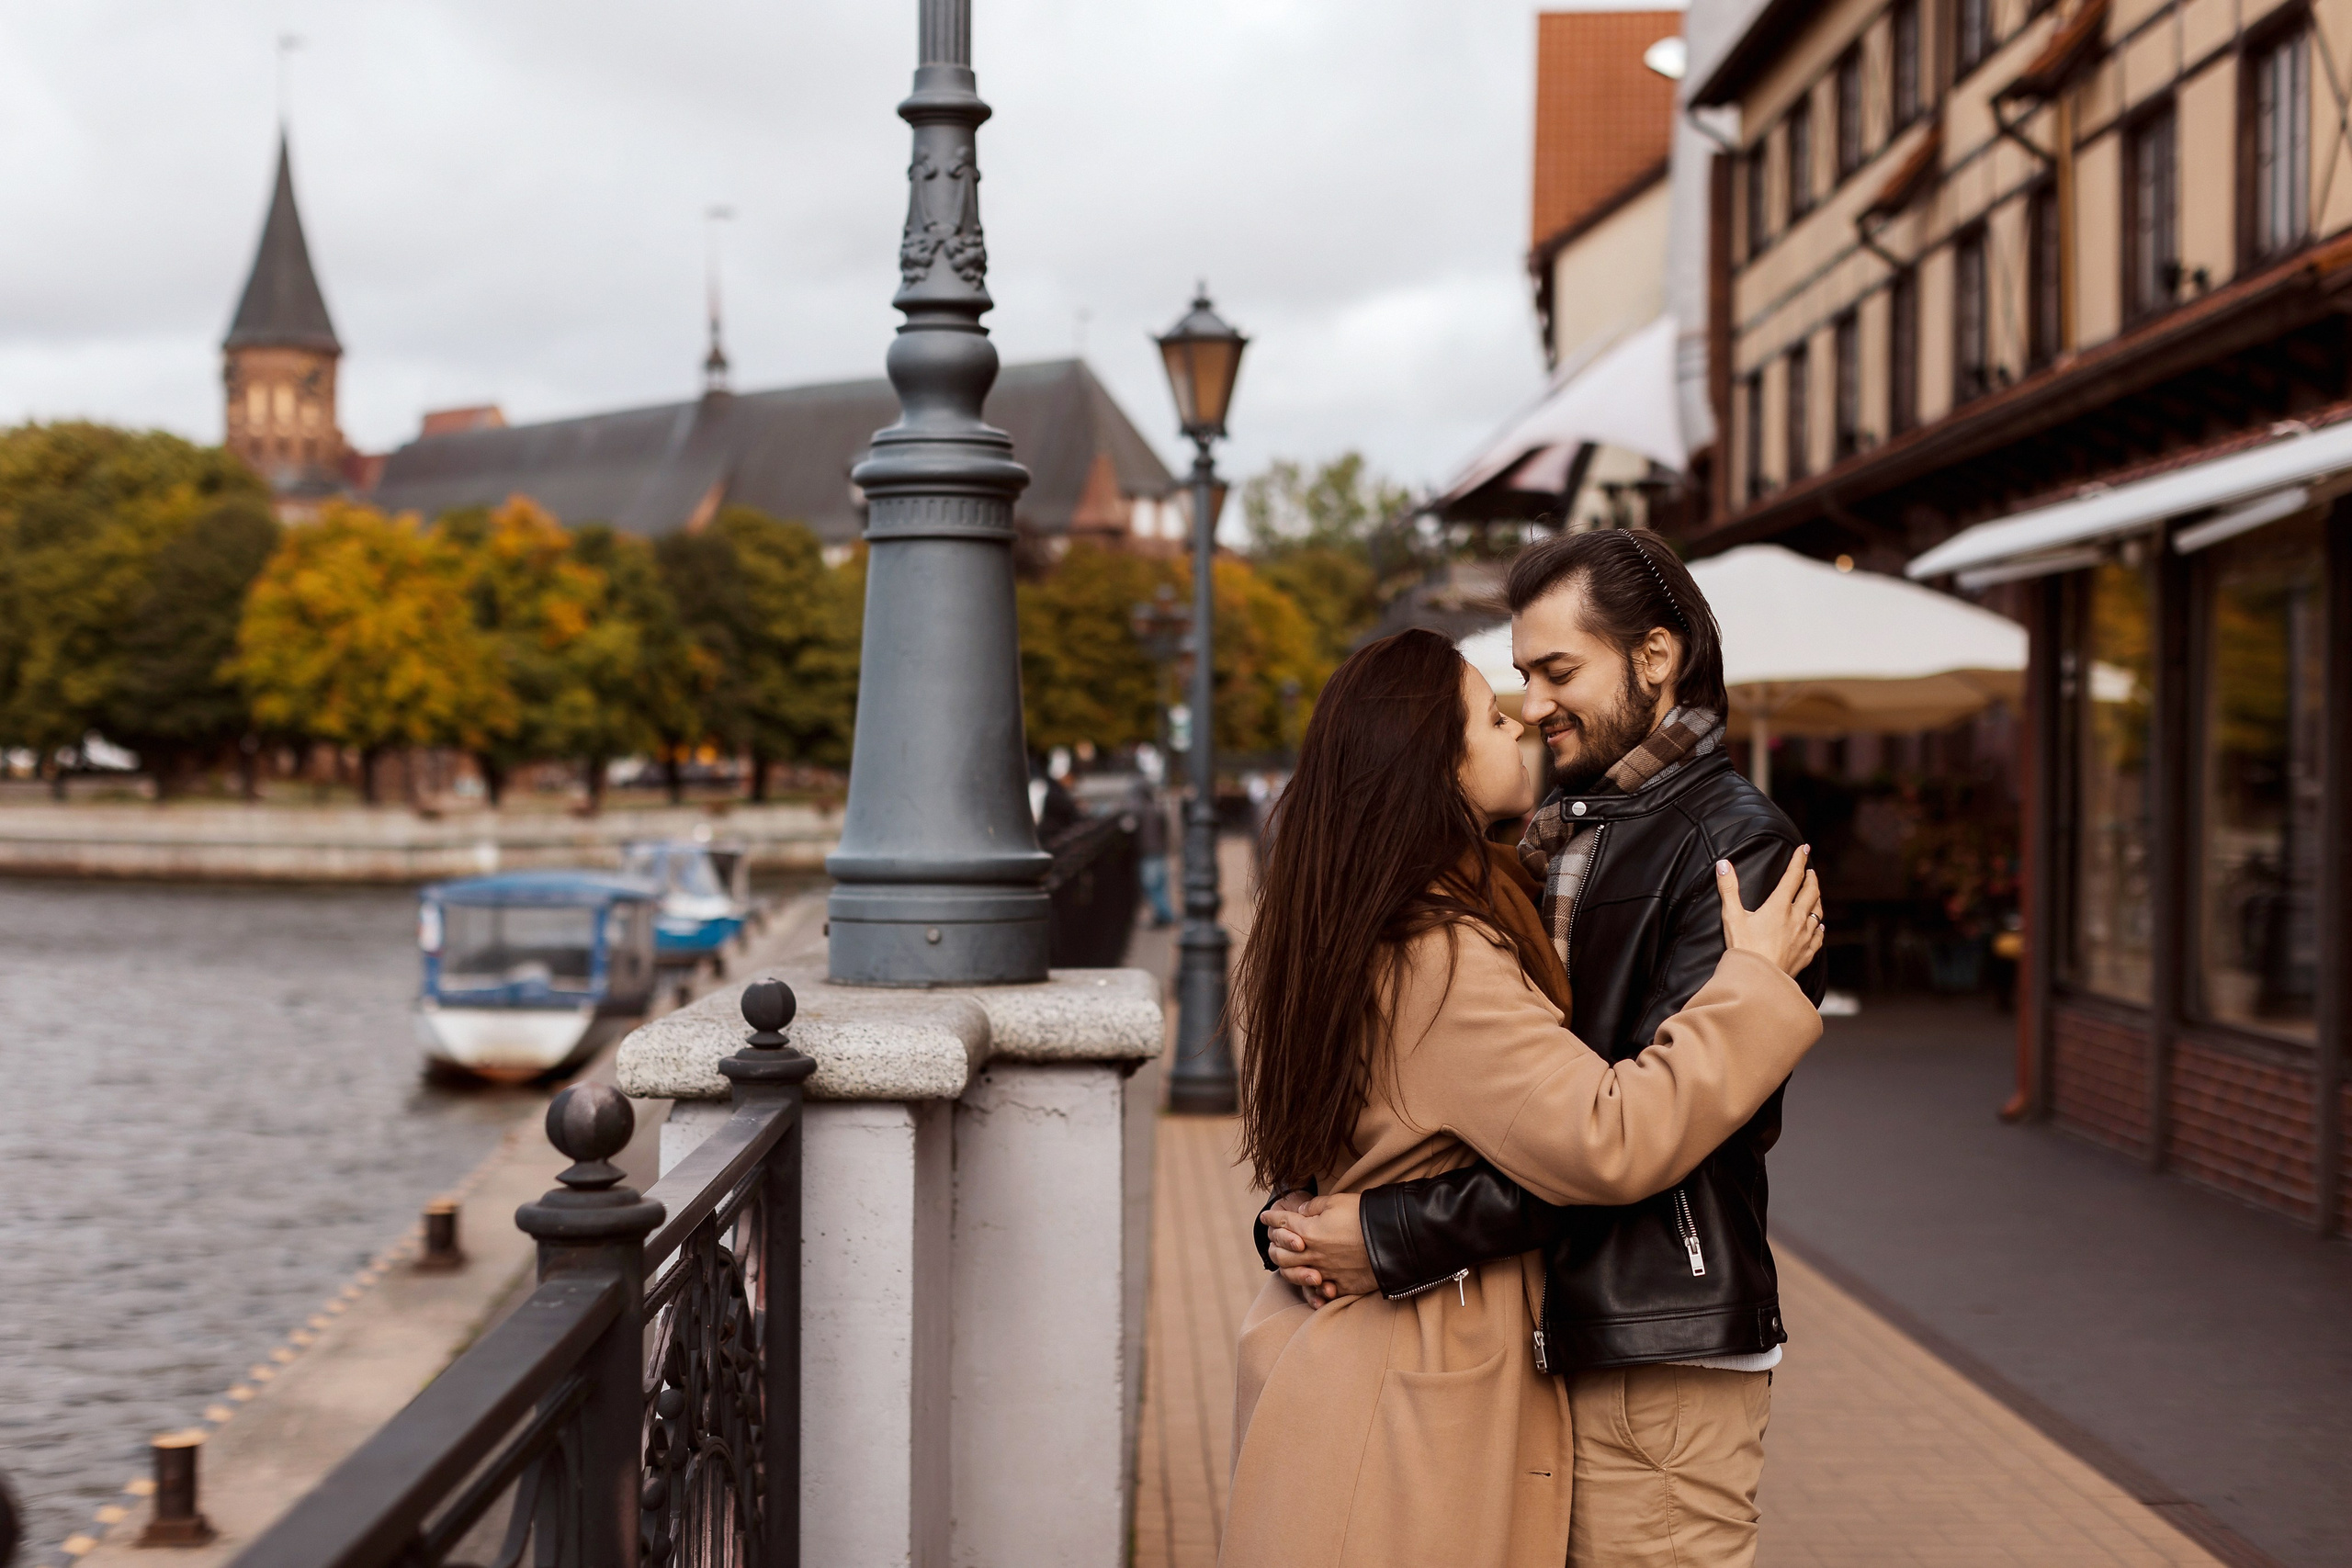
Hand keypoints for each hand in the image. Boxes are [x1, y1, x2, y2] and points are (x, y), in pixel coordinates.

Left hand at [1259, 1192, 1375, 1305]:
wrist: (1392, 1239)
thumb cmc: (1364, 1215)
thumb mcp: (1337, 1202)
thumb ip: (1314, 1207)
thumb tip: (1302, 1211)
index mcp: (1309, 1232)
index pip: (1282, 1224)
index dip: (1272, 1218)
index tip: (1265, 1216)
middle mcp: (1313, 1255)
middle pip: (1282, 1254)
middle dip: (1274, 1245)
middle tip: (1272, 1240)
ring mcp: (1326, 1272)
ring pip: (1295, 1275)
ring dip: (1288, 1268)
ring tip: (1287, 1262)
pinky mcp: (1342, 1285)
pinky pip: (1320, 1290)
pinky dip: (1312, 1288)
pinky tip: (1312, 1283)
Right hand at [1718, 845, 1823, 977]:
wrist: (1758, 981)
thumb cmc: (1744, 949)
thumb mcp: (1732, 916)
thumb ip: (1728, 889)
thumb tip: (1724, 864)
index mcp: (1779, 906)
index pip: (1793, 877)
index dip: (1799, 860)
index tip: (1804, 849)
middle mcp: (1796, 918)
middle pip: (1811, 891)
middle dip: (1811, 878)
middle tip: (1810, 870)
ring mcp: (1804, 936)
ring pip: (1818, 911)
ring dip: (1817, 898)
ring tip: (1815, 892)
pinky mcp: (1807, 952)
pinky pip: (1819, 935)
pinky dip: (1820, 926)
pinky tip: (1819, 926)